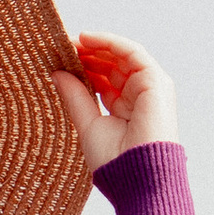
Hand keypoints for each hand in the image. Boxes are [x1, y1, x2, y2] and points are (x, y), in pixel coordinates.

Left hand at [52, 35, 177, 167]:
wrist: (137, 177)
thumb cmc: (114, 160)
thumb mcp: (88, 124)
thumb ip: (75, 97)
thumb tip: (57, 73)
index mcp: (124, 109)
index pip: (103, 80)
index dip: (82, 67)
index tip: (58, 59)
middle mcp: (138, 96)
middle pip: (111, 66)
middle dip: (87, 54)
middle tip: (61, 45)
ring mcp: (149, 87)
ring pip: (121, 56)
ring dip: (96, 45)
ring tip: (70, 40)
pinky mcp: (156, 81)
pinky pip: (132, 52)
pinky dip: (110, 42)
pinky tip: (87, 38)